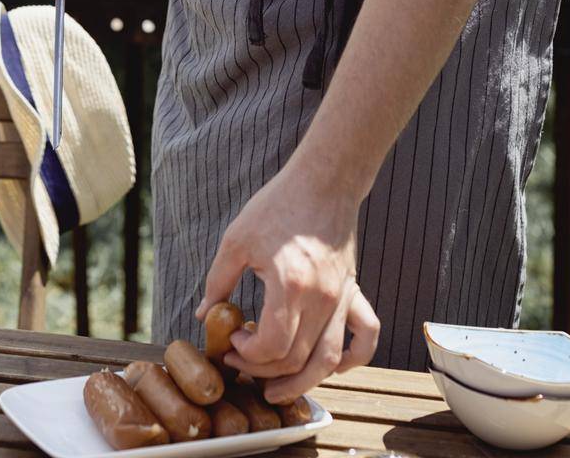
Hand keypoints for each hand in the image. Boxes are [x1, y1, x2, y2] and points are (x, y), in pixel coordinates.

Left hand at [194, 155, 379, 401]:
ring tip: (275, 389)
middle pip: (296, 359)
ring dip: (302, 382)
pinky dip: (352, 360)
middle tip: (240, 359)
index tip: (232, 338)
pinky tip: (331, 367)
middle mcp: (321, 299)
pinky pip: (366, 337)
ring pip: (329, 361)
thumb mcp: (237, 239)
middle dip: (263, 369)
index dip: (247, 353)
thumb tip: (204, 313)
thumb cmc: (278, 204)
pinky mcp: (352, 290)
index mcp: (290, 286)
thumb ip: (218, 280)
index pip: (272, 346)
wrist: (323, 180)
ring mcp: (341, 297)